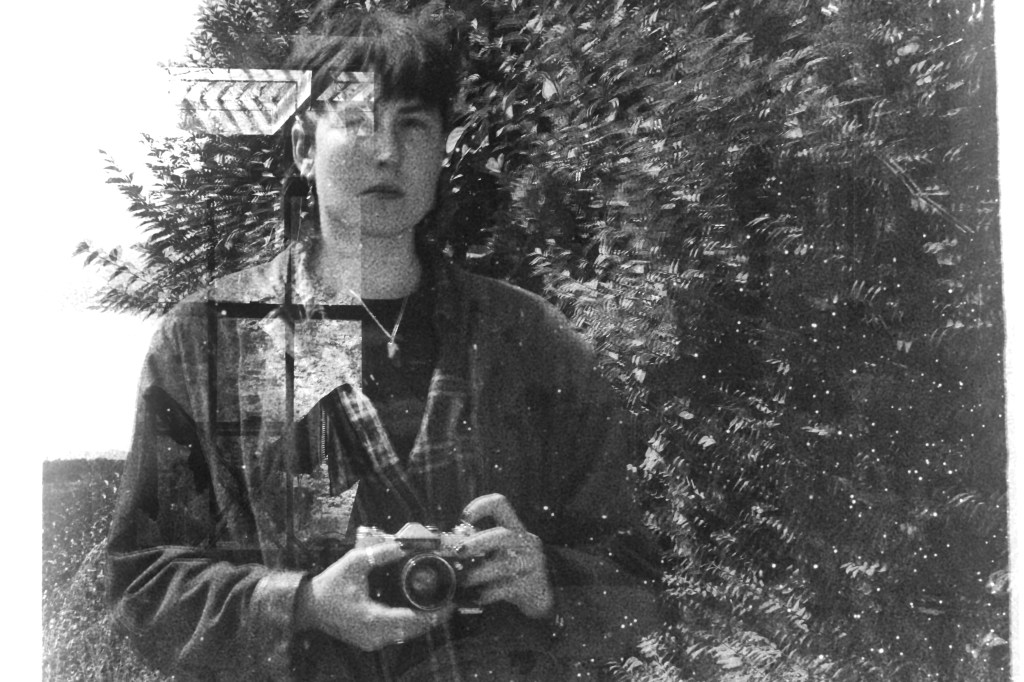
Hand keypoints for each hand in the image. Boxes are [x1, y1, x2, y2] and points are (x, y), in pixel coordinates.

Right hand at [297, 541, 453, 650]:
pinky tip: (419, 612)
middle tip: (450, 602)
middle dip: (434, 618)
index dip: (434, 613)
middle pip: (414, 630)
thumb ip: (382, 553)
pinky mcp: (370, 641)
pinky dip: (411, 624)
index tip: (450, 602)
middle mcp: (375, 636)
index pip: (413, 620)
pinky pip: (397, 635)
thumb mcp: (355, 563)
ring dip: (424, 622)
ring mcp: (372, 642)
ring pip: (407, 635)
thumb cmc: (331, 585)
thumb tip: (407, 544)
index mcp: (373, 619)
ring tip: (440, 606)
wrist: (309, 606)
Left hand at [458, 493, 553, 617]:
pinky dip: (487, 593)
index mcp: (514, 528)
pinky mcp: (530, 585)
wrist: (540, 594)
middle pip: (501, 535)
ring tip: (463, 581)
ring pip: (503, 565)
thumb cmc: (511, 568)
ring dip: (478, 573)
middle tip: (458, 551)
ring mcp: (530, 563)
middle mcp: (525, 541)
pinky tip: (477, 597)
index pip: (500, 504)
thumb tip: (444, 543)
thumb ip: (477, 544)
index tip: (463, 520)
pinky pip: (506, 588)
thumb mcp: (498, 550)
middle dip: (477, 543)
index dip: (480, 506)